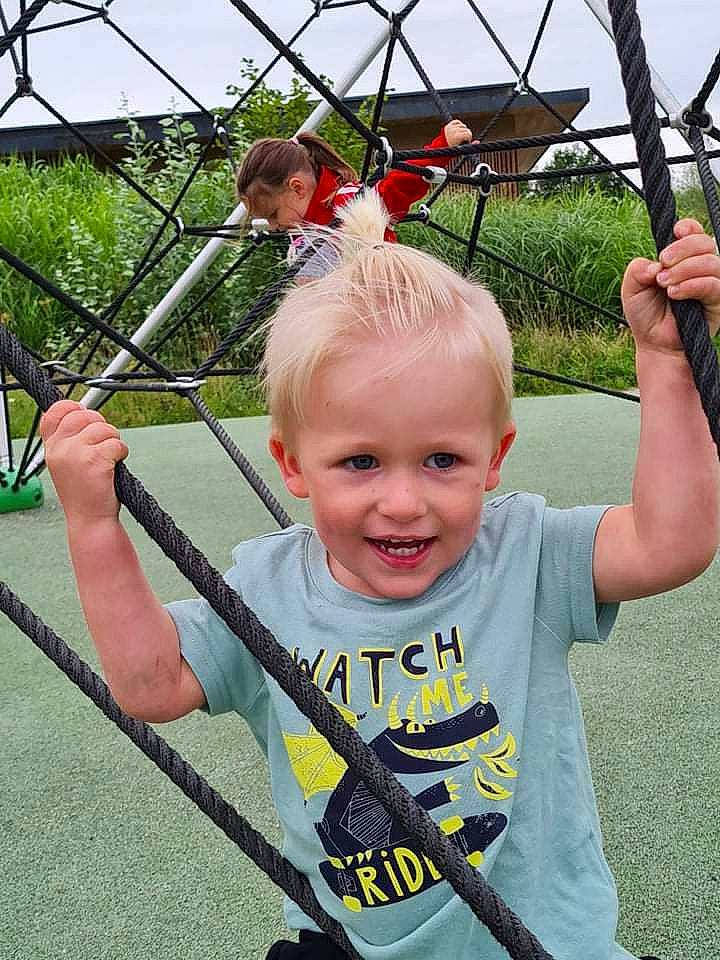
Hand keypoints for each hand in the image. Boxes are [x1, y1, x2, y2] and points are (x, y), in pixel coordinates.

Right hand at [41, 399, 127, 524]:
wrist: (90, 520)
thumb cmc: (85, 493)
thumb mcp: (68, 463)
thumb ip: (71, 440)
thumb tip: (86, 412)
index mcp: (52, 447)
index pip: (56, 412)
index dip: (74, 408)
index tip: (87, 419)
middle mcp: (60, 448)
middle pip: (85, 415)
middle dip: (101, 426)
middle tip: (104, 447)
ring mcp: (75, 453)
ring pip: (104, 428)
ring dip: (113, 442)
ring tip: (108, 462)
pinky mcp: (94, 460)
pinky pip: (117, 443)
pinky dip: (122, 454)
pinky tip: (114, 468)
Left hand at [444, 119, 472, 146]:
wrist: (442, 146)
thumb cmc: (453, 148)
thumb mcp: (461, 148)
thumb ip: (470, 145)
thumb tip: (477, 142)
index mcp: (456, 137)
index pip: (468, 133)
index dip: (469, 138)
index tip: (466, 141)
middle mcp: (453, 131)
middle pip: (466, 129)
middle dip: (466, 134)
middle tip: (461, 139)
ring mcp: (451, 127)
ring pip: (463, 125)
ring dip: (462, 130)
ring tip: (459, 135)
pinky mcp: (449, 124)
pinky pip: (458, 122)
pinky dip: (459, 125)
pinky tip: (457, 130)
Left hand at [621, 219, 719, 354]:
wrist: (654, 344)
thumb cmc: (645, 314)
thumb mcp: (632, 289)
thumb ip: (637, 270)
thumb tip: (654, 264)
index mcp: (681, 259)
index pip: (694, 232)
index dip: (688, 228)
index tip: (674, 232)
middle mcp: (699, 267)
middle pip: (704, 241)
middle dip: (682, 248)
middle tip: (663, 263)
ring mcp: (711, 282)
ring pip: (711, 261)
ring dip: (685, 269)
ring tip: (665, 284)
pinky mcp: (717, 301)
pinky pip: (714, 284)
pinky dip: (693, 285)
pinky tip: (675, 293)